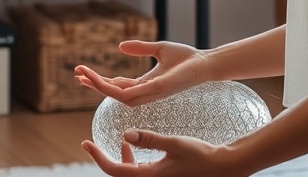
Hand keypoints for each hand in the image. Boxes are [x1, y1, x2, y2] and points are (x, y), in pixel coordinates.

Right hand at [75, 40, 209, 106]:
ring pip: (116, 96)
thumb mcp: (158, 49)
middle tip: (77, 74)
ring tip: (83, 75)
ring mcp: (148, 93)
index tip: (83, 72)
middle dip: (94, 85)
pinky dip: (112, 89)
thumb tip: (121, 46)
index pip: (117, 86)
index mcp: (144, 84)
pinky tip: (100, 80)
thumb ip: (140, 48)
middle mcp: (144, 92)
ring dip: (98, 86)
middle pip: (112, 93)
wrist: (203, 63)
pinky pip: (128, 94)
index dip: (100, 81)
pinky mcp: (154, 91)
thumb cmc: (186, 58)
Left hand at [82, 129, 231, 176]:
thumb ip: (149, 139)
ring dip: (121, 159)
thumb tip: (124, 135)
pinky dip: (133, 160)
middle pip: (118, 174)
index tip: (85, 142)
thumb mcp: (173, 143)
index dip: (97, 157)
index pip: (114, 170)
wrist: (222, 167)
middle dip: (105, 159)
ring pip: (129, 173)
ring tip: (121, 143)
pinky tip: (135, 147)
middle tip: (91, 144)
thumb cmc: (200, 155)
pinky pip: (139, 172)